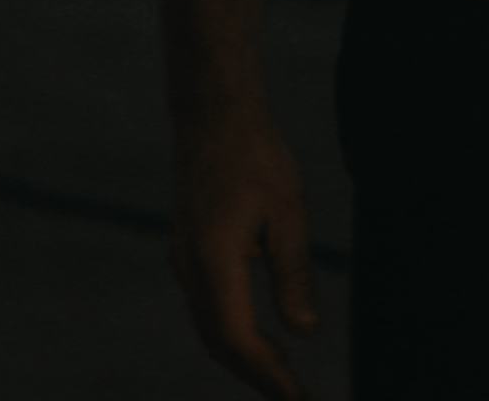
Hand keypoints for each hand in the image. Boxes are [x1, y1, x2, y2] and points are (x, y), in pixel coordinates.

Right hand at [170, 105, 321, 397]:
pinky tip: (262, 337)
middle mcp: (190, 268)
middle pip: (219, 342)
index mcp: (214, 261)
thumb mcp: (288, 212)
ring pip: (210, 328)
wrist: (212, 115)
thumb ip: (294, 274)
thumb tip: (305, 333)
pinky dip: (232, 333)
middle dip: (256, 376)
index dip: (267, 375)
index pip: (238, 338)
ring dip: (244, 357)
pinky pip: (207, 309)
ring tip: (284, 377)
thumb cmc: (255, 156)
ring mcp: (183, 261)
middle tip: (295, 396)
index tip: (296, 397)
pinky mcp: (188, 253)